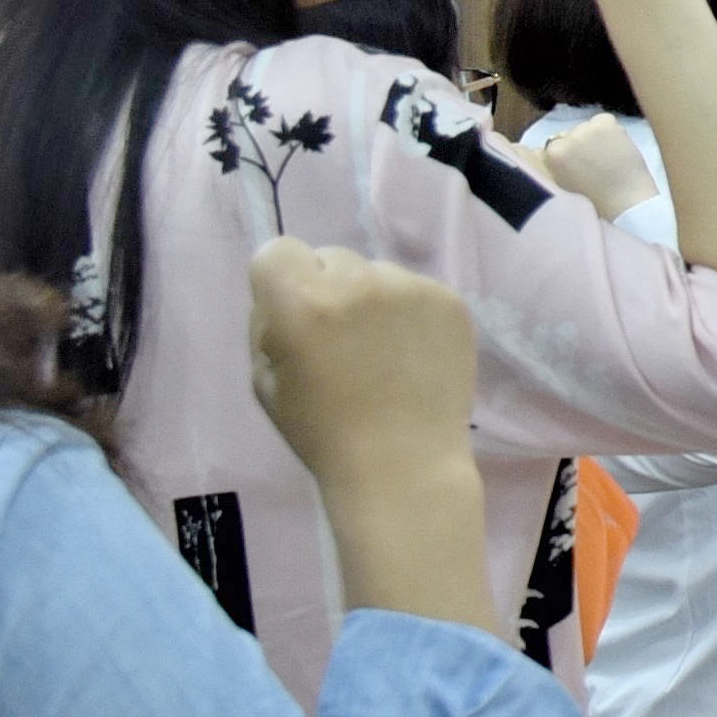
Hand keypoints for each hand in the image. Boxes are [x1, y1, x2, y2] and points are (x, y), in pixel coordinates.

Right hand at [245, 238, 478, 502]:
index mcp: (301, 301)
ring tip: (380, 354)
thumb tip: (286, 291)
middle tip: (337, 341)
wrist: (403, 466)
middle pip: (329, 258)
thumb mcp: (265, 380)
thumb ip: (270, 323)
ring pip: (375, 273)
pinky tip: (411, 357)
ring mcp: (411, 288)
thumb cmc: (323, 432)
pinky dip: (409, 314)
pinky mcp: (451, 301)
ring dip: (370, 300)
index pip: (277, 250)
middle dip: (325, 289)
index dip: (278, 282)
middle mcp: (358, 281)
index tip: (290, 315)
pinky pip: (415, 290)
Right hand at [525, 117, 659, 221]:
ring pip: (586, 127)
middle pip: (568, 135)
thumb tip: (543, 151)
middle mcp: (567, 137)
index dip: (565, 157)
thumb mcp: (560, 187)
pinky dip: (608, 129)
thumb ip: (551, 166)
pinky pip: (603, 120)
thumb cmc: (593, 203)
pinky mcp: (608, 124)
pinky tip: (614, 146)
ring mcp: (588, 129)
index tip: (575, 168)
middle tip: (592, 164)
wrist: (627, 203)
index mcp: (553, 154)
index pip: (552, 146)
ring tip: (605, 157)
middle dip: (577, 146)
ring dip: (593, 137)